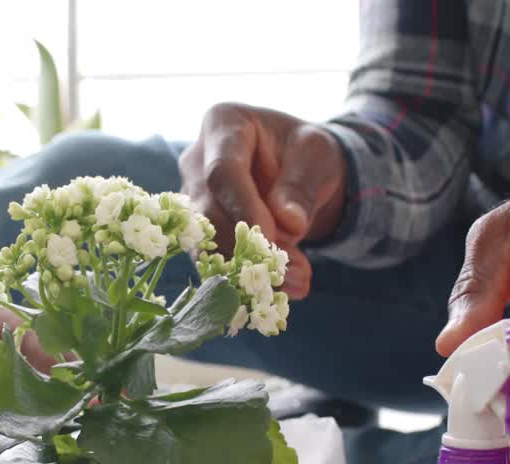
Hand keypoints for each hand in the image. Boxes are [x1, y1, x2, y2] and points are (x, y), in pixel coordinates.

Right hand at [178, 103, 346, 297]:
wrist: (299, 170)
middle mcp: (196, 160)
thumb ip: (301, 186)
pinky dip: (246, 278)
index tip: (272, 237)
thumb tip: (290, 224)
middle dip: (248, 247)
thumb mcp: (316, 156)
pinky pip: (214, 259)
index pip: (221, 170)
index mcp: (222, 124)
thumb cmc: (305, 152)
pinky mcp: (200, 231)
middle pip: (209, 211)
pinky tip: (278, 293)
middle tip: (292, 273)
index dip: (242, 207)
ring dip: (248, 269)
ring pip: (207, 241)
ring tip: (295, 284)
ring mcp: (193, 198)